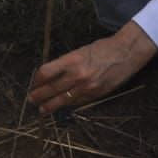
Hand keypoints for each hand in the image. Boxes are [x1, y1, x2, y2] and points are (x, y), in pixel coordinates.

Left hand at [28, 22, 157, 113]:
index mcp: (72, 60)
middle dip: (39, 96)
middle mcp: (78, 75)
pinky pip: (77, 102)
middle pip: (52, 88)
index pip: (46, 72)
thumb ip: (66, 63)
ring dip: (51, 105)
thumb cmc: (103, 48)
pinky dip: (68, 105)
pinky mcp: (96, 94)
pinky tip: (61, 107)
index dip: (37, 79)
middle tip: (31, 100)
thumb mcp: (80, 50)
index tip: (34, 82)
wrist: (126, 53)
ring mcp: (87, 87)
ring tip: (42, 110)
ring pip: (63, 100)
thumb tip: (51, 74)